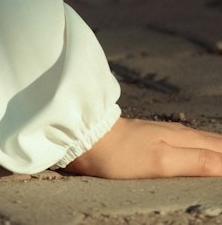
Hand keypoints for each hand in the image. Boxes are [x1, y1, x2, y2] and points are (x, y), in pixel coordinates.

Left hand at [66, 117, 221, 177]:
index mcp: (184, 139)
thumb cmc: (122, 154)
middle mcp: (177, 133)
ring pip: (201, 139)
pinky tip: (197, 147)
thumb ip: (196, 161)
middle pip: (213, 142)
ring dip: (217, 147)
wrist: (86, 136)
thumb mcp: (162, 162)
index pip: (219, 150)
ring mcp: (164, 133)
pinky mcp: (151, 137)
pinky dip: (201, 145)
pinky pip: (187, 141)